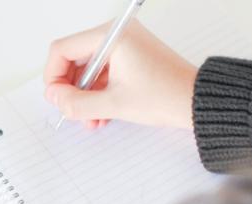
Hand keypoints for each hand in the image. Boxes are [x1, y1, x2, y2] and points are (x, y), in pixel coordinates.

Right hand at [44, 19, 196, 128]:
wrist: (198, 102)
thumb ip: (76, 103)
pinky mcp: (131, 57)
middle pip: (73, 59)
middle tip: (71, 110)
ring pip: (87, 69)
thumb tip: (54, 98)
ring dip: (84, 96)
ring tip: (90, 119)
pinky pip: (103, 73)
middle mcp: (116, 35)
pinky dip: (98, 93)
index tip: (57, 98)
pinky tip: (101, 114)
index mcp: (112, 37)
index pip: (62, 49)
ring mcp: (124, 46)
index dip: (53, 76)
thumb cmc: (166, 96)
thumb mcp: (113, 104)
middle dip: (71, 89)